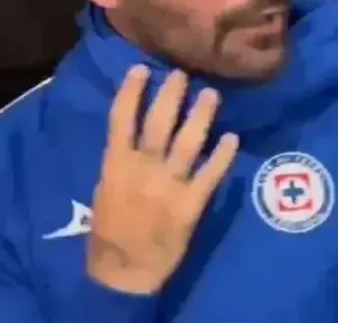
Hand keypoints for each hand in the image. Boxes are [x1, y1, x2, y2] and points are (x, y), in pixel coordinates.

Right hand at [87, 66, 238, 294]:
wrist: (124, 268)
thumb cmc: (110, 228)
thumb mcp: (106, 187)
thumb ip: (121, 160)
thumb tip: (133, 134)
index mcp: (116, 162)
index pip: (122, 117)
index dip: (131, 91)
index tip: (141, 69)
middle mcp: (143, 167)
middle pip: (158, 122)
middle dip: (171, 95)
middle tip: (182, 73)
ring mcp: (168, 185)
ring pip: (187, 143)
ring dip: (200, 116)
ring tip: (211, 95)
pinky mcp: (190, 204)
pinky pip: (210, 174)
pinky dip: (221, 156)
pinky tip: (231, 138)